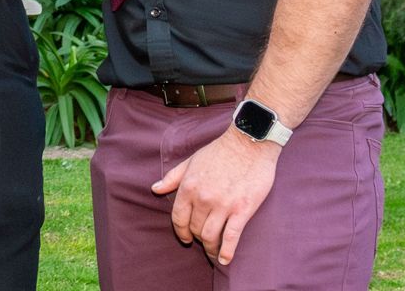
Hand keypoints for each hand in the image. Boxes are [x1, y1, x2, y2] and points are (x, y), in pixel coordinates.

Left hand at [152, 128, 279, 265]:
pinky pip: (232, 237)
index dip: (180, 231)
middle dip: (197, 238)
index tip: (185, 238)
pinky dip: (227, 251)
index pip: (178, 218)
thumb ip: (173, 178)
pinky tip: (224, 260)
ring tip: (212, 252)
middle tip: (202, 241)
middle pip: (195, 229)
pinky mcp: (242, 210)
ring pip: (211, 236)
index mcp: (188, 187)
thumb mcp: (191, 161)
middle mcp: (203, 198)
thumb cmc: (219, 152)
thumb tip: (155, 189)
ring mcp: (223, 206)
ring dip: (210, 248)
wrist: (249, 144)